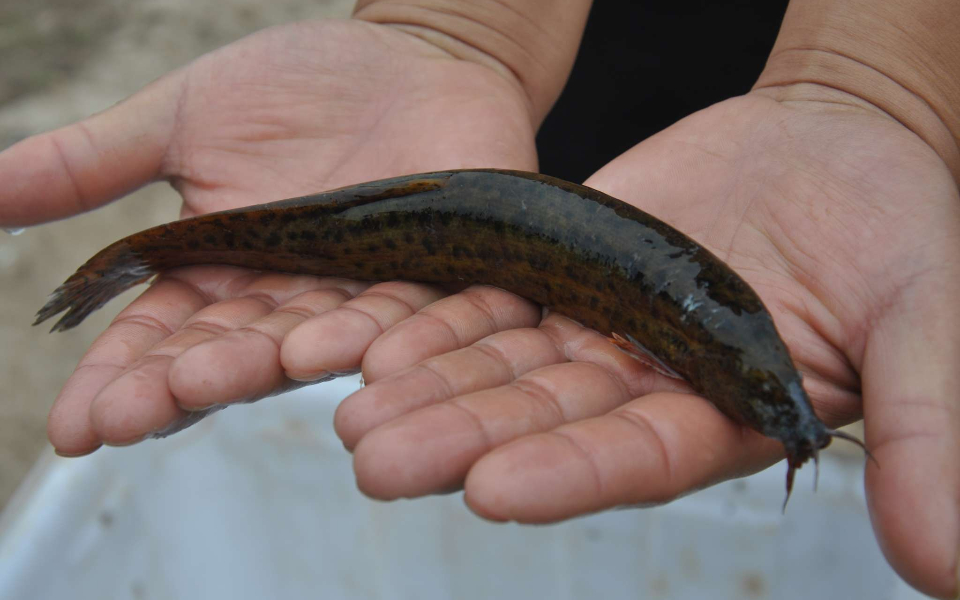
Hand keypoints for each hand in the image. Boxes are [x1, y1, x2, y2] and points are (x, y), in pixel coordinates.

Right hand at [1, 18, 541, 453]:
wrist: (412, 56)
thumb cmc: (299, 87)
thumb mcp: (184, 118)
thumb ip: (94, 163)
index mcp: (225, 270)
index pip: (164, 336)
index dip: (121, 377)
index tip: (73, 426)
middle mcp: (292, 296)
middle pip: (232, 350)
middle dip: (180, 382)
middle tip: (129, 416)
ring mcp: (365, 288)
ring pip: (315, 339)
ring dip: (265, 365)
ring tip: (213, 383)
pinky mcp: (439, 271)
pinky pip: (412, 310)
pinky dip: (380, 334)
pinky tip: (341, 354)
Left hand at [335, 87, 959, 596]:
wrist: (842, 145)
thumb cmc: (902, 230)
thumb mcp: (927, 324)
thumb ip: (926, 432)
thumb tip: (949, 571)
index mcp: (726, 416)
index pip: (640, 457)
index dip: (570, 473)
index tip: (494, 491)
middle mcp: (650, 387)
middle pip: (547, 421)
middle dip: (465, 439)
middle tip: (377, 461)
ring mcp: (604, 330)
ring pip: (506, 366)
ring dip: (432, 388)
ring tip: (354, 411)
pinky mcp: (571, 272)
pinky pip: (500, 296)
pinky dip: (443, 316)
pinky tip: (377, 338)